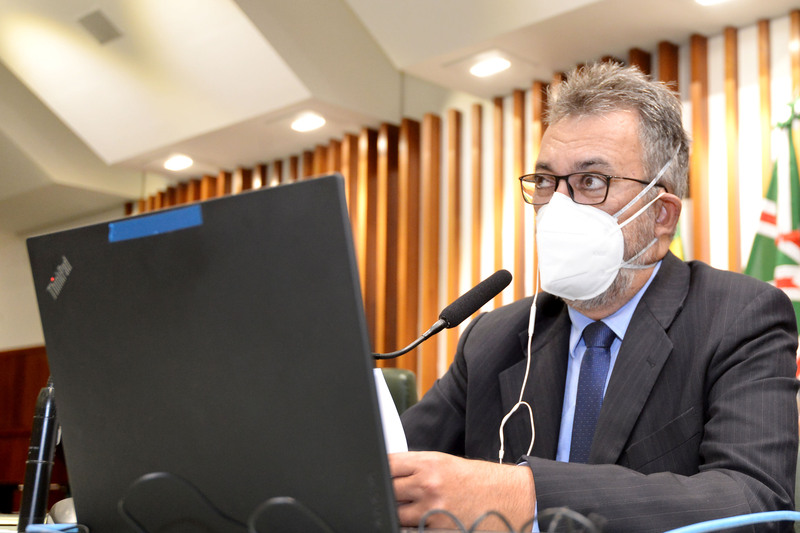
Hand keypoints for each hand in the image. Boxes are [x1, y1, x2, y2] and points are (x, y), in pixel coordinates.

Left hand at [389, 451, 534, 530]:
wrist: (507, 497)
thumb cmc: (478, 479)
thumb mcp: (446, 463)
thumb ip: (418, 467)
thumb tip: (392, 473)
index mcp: (429, 463)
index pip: (389, 464)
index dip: (382, 469)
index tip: (379, 473)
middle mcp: (428, 485)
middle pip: (389, 489)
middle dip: (390, 491)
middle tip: (395, 493)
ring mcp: (431, 509)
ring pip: (396, 513)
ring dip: (399, 511)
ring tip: (410, 507)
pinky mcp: (438, 529)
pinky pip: (412, 530)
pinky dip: (412, 526)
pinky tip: (419, 520)